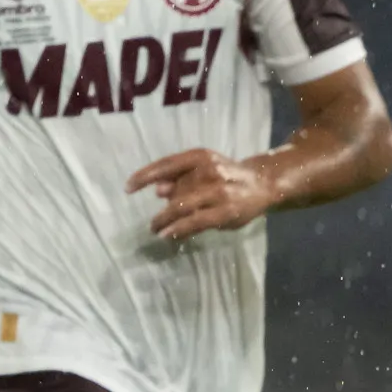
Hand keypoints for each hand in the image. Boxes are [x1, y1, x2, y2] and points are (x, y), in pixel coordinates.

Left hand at [130, 150, 278, 240]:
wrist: (263, 183)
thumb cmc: (227, 176)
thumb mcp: (204, 168)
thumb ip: (181, 177)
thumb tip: (156, 190)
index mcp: (200, 157)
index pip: (166, 165)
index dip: (145, 176)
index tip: (128, 188)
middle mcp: (209, 171)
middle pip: (174, 191)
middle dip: (162, 211)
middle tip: (152, 223)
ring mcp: (219, 192)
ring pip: (182, 207)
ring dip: (165, 221)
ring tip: (156, 230)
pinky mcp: (226, 212)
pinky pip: (196, 221)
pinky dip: (179, 229)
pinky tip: (168, 235)